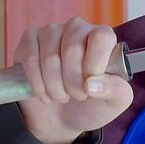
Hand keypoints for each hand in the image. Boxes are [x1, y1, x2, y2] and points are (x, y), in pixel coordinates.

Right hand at [14, 18, 132, 143]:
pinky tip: (43, 92)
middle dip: (73, 83)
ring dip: (54, 87)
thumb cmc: (93, 104)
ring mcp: (52, 31)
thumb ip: (115, 90)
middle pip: (73, 49)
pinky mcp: (29, 40)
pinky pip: (30, 59)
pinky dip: (36, 83)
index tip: (90, 87)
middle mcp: (78, 28)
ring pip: (50, 57)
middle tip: (77, 96)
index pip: (101, 38)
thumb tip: (91, 84)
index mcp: (103, 36)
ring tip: (61, 95)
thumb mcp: (115, 101)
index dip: (94, 66)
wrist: (63, 117)